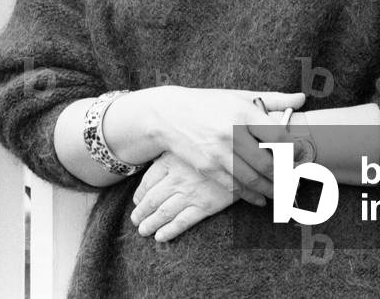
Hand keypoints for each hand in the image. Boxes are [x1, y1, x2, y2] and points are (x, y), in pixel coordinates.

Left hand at [130, 151, 250, 241]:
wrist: (244, 151)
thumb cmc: (216, 142)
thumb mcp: (190, 141)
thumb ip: (175, 150)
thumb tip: (158, 163)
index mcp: (171, 160)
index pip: (148, 181)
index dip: (140, 194)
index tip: (137, 200)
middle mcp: (178, 177)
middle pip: (152, 198)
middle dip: (141, 211)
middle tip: (135, 220)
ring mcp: (191, 192)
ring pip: (163, 212)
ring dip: (150, 223)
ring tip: (143, 230)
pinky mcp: (206, 205)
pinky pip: (182, 221)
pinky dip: (169, 231)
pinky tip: (160, 237)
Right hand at [147, 87, 304, 202]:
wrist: (170, 114)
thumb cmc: (209, 103)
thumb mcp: (240, 96)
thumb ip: (274, 100)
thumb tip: (302, 99)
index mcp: (244, 113)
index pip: (278, 137)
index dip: (294, 151)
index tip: (302, 156)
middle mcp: (232, 134)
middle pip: (269, 163)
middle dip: (286, 177)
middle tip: (297, 181)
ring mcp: (219, 153)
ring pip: (253, 180)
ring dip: (272, 190)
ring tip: (284, 194)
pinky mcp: (208, 168)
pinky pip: (235, 187)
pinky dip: (251, 196)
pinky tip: (261, 199)